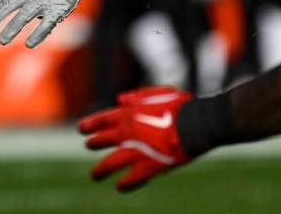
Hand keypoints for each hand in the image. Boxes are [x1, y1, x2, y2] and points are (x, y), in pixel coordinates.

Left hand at [78, 86, 192, 191]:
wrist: (198, 124)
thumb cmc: (181, 106)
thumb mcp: (157, 93)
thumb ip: (137, 97)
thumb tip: (120, 99)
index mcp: (128, 114)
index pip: (102, 120)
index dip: (90, 125)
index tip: (81, 129)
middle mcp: (127, 132)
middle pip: (103, 140)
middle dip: (94, 143)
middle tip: (88, 146)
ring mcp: (136, 150)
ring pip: (111, 163)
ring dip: (101, 170)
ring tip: (94, 176)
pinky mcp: (150, 166)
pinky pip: (133, 178)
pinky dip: (125, 184)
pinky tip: (120, 187)